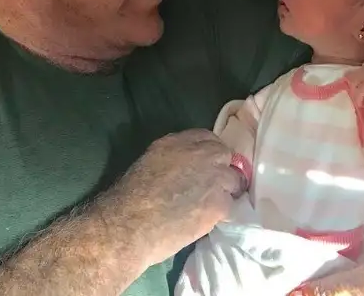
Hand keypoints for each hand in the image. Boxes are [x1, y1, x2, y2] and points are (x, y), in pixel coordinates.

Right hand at [111, 129, 239, 266]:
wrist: (131, 225)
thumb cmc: (130, 198)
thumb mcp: (149, 162)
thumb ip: (172, 157)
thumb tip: (184, 166)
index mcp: (176, 141)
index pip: (205, 137)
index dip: (208, 151)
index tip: (206, 164)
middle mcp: (199, 153)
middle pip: (224, 153)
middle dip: (221, 168)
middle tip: (212, 185)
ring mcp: (213, 176)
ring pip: (233, 179)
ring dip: (225, 190)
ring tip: (211, 204)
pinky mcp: (219, 202)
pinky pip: (230, 204)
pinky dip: (221, 212)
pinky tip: (207, 220)